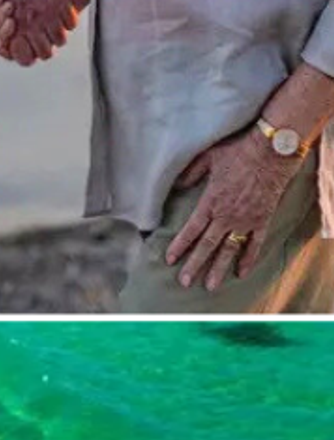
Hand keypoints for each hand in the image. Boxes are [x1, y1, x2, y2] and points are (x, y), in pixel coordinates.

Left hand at [164, 129, 300, 290]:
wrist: (270, 154)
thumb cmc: (237, 153)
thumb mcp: (205, 159)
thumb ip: (189, 174)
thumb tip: (176, 186)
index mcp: (210, 202)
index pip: (191, 230)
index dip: (179, 245)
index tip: (169, 259)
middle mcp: (226, 216)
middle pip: (207, 245)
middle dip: (194, 264)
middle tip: (184, 282)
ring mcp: (245, 221)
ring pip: (229, 250)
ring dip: (218, 268)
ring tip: (210, 285)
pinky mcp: (262, 221)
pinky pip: (254, 245)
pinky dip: (248, 260)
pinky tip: (241, 273)